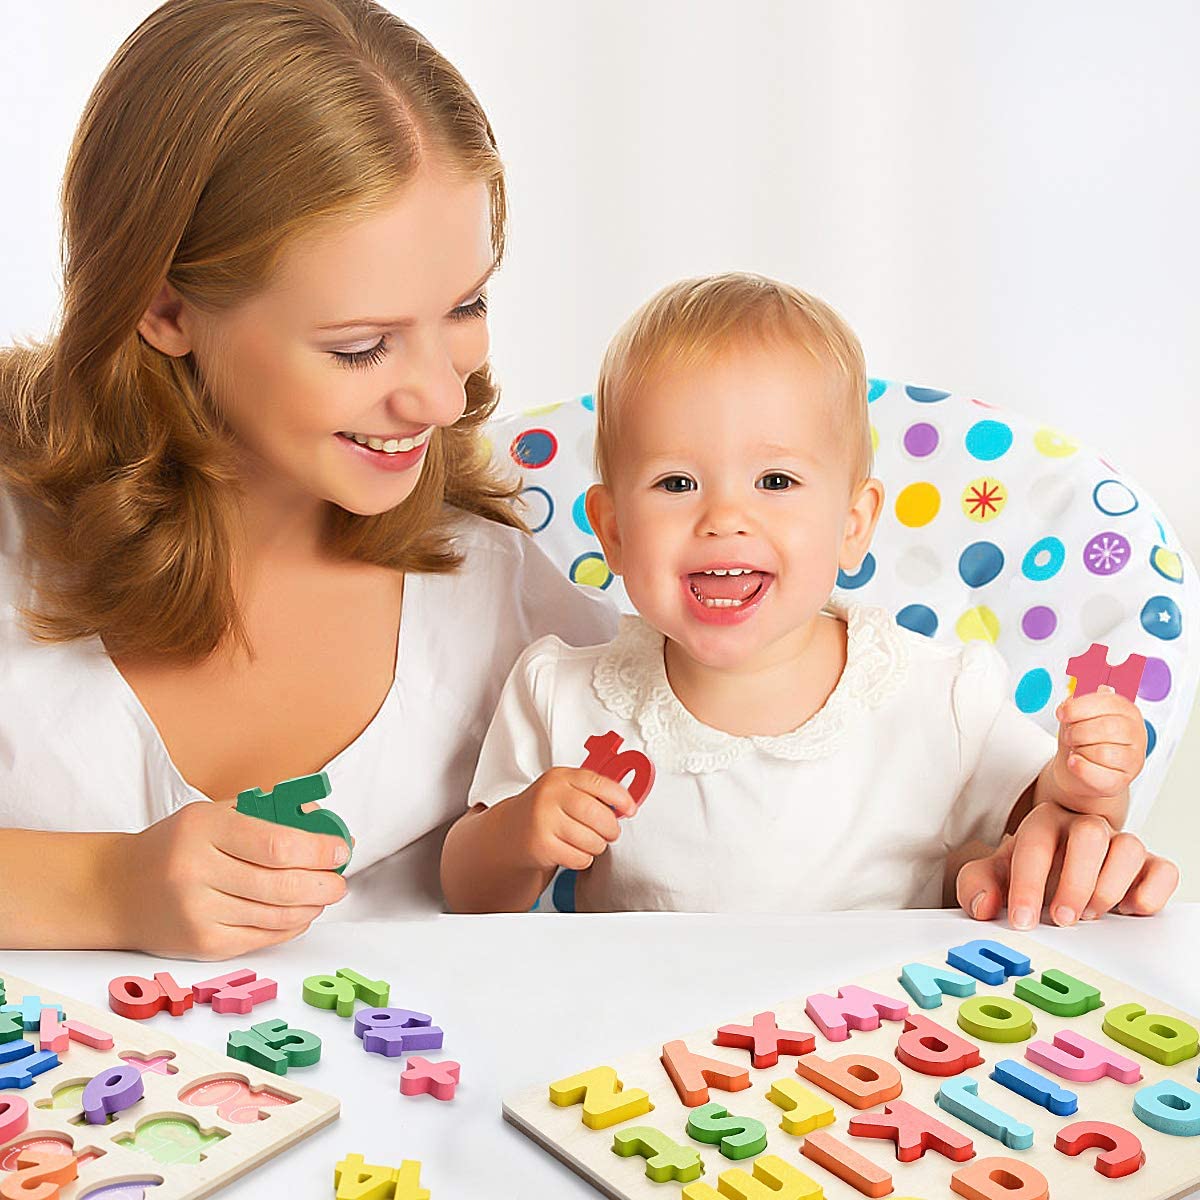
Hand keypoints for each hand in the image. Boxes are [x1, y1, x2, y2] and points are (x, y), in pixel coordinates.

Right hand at [117, 799, 349, 958]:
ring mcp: (198, 913)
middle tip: (340, 880)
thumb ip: (267, 813)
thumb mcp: (214, 815)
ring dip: (312, 906)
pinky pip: (262, 938)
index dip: (318, 849)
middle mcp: (197, 872)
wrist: (115, 890)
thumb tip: (323, 822)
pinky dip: (291, 926)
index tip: (341, 849)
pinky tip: (301, 913)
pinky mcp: (202, 945)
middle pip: (281, 884)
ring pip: (276, 916)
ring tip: (324, 895)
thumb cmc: (177, 845)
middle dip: (324, 884)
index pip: (276, 843)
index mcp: (204, 830)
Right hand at [501, 766, 637, 872]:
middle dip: (611, 828)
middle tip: (611, 832)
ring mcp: (543, 821)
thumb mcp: (563, 789)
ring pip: (591, 839)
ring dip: (598, 845)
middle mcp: (550, 796)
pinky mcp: (542, 846)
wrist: (510, 831)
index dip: (620, 797)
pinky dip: (584, 859)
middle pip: (597, 814)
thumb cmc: (544, 809)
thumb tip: (625, 804)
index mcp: (560, 777)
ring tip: (590, 841)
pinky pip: (579, 858)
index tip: (630, 809)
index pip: (598, 783)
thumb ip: (590, 791)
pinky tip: (575, 851)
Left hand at [956, 801, 1178, 928]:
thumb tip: (984, 906)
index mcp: (1044, 823)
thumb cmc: (1029, 872)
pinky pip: (1163, 869)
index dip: (1027, 883)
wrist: (1059, 869)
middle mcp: (1083, 828)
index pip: (1036, 842)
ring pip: (1129, 848)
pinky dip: (1151, 891)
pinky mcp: (1147, 867)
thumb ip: (978, 884)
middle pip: (1089, 835)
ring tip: (1091, 915)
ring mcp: (1118, 845)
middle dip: (1075, 882)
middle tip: (1061, 919)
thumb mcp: (996, 876)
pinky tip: (1129, 910)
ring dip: (1110, 887)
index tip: (1022, 920)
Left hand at [1051, 684, 1146, 807]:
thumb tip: (1085, 689)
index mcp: (1126, 710)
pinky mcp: (1121, 781)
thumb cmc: (1080, 737)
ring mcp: (1133, 759)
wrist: (1075, 768)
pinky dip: (1080, 768)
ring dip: (1079, 750)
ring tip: (1077, 749)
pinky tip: (1075, 762)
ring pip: (1102, 752)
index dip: (1078, 707)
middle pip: (1105, 728)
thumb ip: (1081, 697)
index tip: (1063, 713)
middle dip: (1077, 731)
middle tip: (1070, 735)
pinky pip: (1098, 774)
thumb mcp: (1078, 711)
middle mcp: (1136, 733)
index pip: (1107, 702)